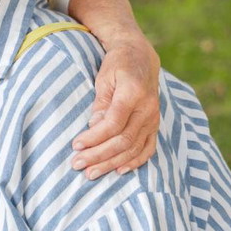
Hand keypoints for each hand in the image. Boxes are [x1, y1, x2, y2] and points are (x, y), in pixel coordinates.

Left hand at [71, 36, 160, 178]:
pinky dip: (135, 161)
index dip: (94, 137)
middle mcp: (148, 108)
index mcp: (133, 94)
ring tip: (91, 173)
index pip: (114, 123)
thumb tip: (94, 128)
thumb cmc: (117, 66)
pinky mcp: (155, 124)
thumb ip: (101, 104)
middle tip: (77, 164)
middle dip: (99, 155)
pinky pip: (148, 148)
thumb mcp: (104, 78)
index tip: (75, 146)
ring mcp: (154, 118)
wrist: (141, 57)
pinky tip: (119, 171)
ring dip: (111, 162)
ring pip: (134, 148)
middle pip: (123, 140)